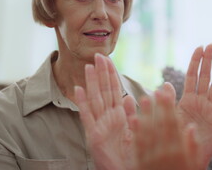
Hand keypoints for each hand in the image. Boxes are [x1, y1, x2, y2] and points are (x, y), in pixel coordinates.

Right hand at [75, 53, 135, 169]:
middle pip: (103, 91)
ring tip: (88, 67)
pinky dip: (82, 104)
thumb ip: (132, 115)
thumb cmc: (127, 156)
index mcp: (118, 116)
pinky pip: (87, 117)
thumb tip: (130, 97)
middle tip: (98, 55)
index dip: (111, 75)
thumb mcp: (133, 133)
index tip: (108, 59)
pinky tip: (77, 90)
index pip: (114, 90)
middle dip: (101, 73)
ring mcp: (99, 126)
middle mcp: (107, 118)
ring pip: (95, 100)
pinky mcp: (93, 137)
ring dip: (91, 83)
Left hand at [134, 88, 199, 169]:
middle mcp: (165, 152)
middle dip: (157, 107)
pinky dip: (135, 131)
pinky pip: (137, 145)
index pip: (174, 125)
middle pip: (160, 125)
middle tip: (154, 90)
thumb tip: (191, 127)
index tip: (166, 94)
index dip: (169, 108)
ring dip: (145, 114)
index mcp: (179, 151)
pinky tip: (133, 118)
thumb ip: (193, 146)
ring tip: (142, 98)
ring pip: (148, 132)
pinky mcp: (140, 163)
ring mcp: (151, 158)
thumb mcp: (194, 165)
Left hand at [176, 44, 211, 168]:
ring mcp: (211, 112)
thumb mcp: (169, 119)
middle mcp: (200, 104)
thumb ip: (168, 102)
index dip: (195, 62)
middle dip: (208, 61)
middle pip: (205, 78)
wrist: (185, 159)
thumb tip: (163, 84)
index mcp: (187, 102)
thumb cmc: (174, 141)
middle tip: (211, 44)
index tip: (199, 47)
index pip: (192, 77)